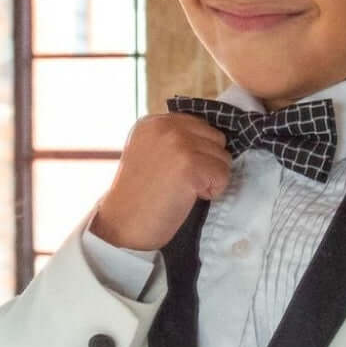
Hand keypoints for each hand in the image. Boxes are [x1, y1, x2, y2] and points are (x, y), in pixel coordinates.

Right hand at [91, 111, 232, 250]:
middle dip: (208, 163)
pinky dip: (212, 192)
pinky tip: (188, 197)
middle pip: (216, 139)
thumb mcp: (149, 152)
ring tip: (183, 190)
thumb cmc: (139, 196)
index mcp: (154, 122)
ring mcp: (179, 144)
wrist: (122, 224)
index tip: (178, 171)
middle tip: (181, 182)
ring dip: (211, 179)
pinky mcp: (191, 166)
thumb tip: (209, 141)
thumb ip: (174, 140)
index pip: (201, 126)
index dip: (198, 152)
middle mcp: (166, 126)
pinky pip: (223, 175)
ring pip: (223, 158)